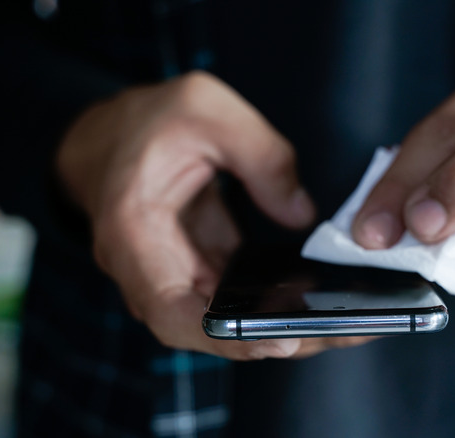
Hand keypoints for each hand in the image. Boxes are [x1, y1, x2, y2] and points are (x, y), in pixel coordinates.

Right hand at [57, 72, 368, 358]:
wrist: (108, 135)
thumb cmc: (145, 120)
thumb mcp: (205, 107)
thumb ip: (261, 156)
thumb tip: (301, 214)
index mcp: (133, 233)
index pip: (173, 311)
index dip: (225, 337)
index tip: (280, 341)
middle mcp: (147, 271)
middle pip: (209, 332)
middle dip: (275, 340)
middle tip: (342, 334)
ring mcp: (171, 276)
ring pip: (226, 323)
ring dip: (282, 327)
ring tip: (346, 324)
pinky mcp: (196, 270)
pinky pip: (234, 300)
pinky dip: (274, 303)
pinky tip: (320, 296)